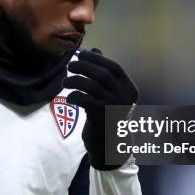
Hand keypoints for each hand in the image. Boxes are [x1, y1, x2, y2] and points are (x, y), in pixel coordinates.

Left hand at [63, 48, 138, 169]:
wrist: (108, 144)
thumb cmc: (107, 114)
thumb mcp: (109, 93)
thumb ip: (104, 72)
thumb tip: (94, 50)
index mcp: (129, 89)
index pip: (114, 67)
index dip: (97, 58)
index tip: (81, 54)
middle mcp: (124, 97)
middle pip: (102, 74)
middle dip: (83, 66)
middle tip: (70, 65)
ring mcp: (112, 107)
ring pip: (91, 85)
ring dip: (74, 80)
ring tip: (65, 82)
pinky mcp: (100, 117)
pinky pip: (84, 100)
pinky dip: (74, 96)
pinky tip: (69, 98)